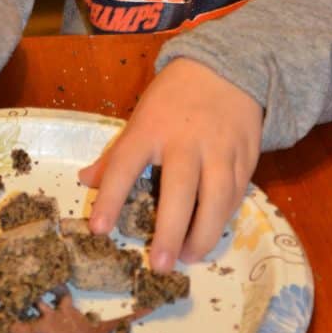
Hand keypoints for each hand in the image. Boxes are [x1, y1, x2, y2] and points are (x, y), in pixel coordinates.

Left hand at [79, 58, 262, 271]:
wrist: (227, 69)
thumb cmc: (175, 96)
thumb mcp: (142, 115)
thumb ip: (117, 153)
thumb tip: (85, 180)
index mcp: (151, 127)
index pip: (125, 164)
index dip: (111, 198)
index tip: (99, 229)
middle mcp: (186, 139)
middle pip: (180, 189)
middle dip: (170, 229)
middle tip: (160, 264)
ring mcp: (220, 148)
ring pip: (217, 197)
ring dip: (204, 233)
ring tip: (190, 256)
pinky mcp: (246, 155)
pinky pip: (237, 193)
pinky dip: (225, 217)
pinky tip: (212, 231)